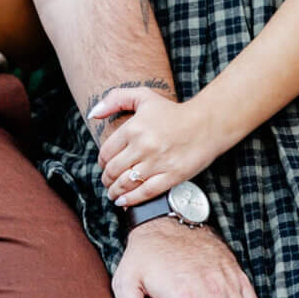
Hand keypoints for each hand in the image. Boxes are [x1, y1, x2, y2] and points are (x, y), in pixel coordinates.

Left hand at [90, 87, 219, 206]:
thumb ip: (115, 99)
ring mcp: (158, 162)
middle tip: (107, 182)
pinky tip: (123, 201)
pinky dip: (131, 200)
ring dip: (114, 191)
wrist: (206, 123)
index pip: (106, 152)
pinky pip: (145, 192)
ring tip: (113, 194)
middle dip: (106, 179)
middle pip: (113, 170)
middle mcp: (143, 146)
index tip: (104, 166)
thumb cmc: (173, 111)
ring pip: (126, 183)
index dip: (101, 162)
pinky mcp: (172, 175)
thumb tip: (92, 114)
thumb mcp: (143, 96)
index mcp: (133, 128)